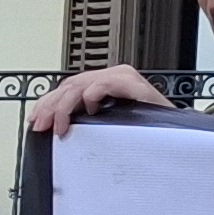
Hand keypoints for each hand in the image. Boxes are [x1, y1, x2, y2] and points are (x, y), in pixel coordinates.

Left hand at [26, 67, 171, 136]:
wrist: (177, 139)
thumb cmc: (147, 135)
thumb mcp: (111, 126)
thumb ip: (89, 119)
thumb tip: (59, 124)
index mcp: (107, 83)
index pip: (69, 88)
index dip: (48, 103)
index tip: (36, 121)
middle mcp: (113, 76)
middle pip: (70, 85)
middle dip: (51, 107)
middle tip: (41, 126)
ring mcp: (123, 77)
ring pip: (81, 85)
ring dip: (64, 107)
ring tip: (60, 127)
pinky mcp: (133, 84)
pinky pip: (103, 85)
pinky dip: (92, 97)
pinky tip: (90, 112)